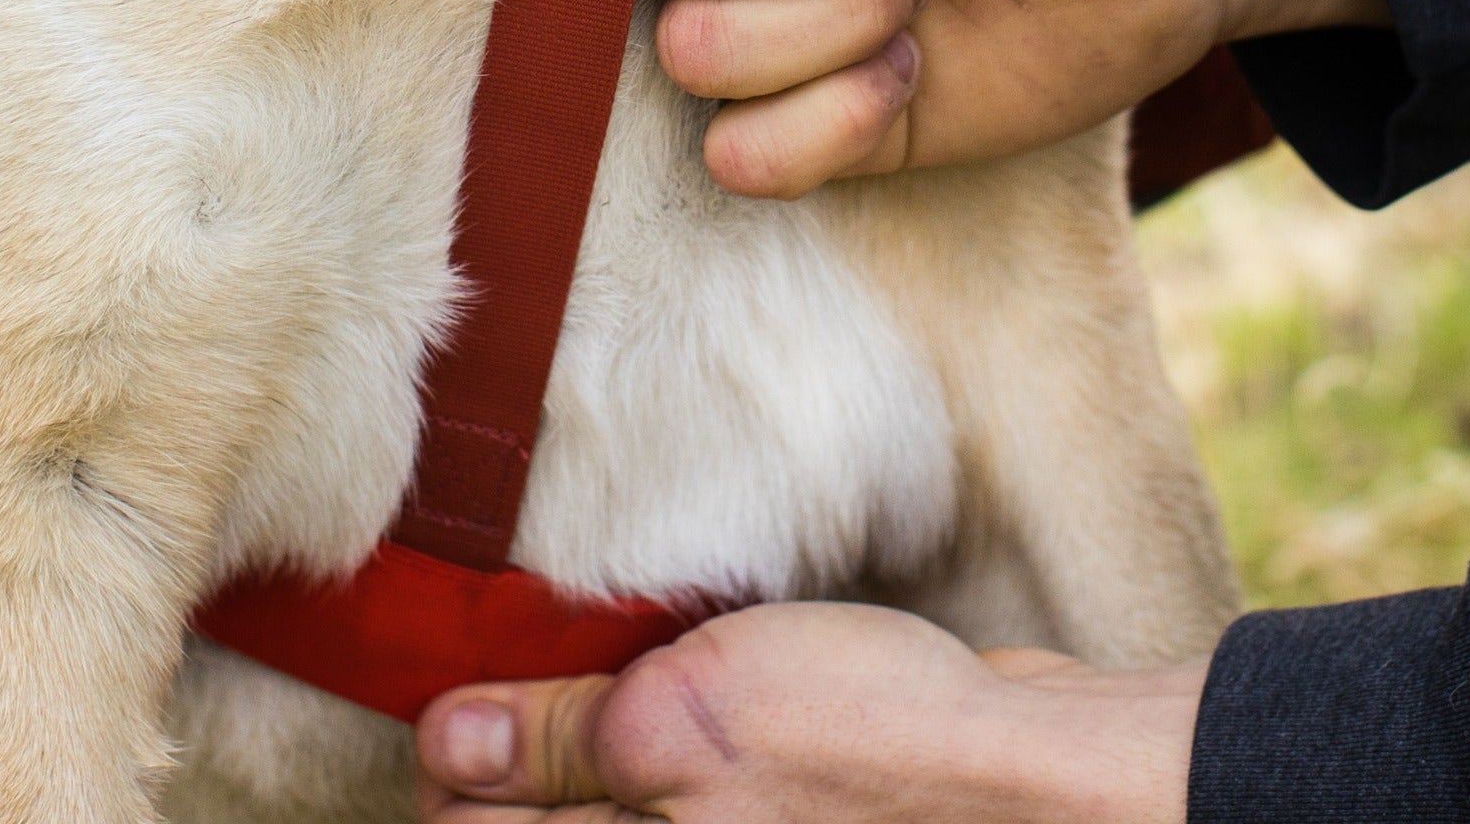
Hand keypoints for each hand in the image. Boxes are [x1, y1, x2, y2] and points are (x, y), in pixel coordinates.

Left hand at [414, 601, 1206, 822]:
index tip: (459, 687)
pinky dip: (650, 745)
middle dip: (512, 753)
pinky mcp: (770, 823)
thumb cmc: (861, 749)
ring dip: (583, 738)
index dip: (454, 761)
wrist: (1025, 776)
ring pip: (604, 809)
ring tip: (596, 666)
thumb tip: (443, 747)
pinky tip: (669, 682)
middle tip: (523, 662)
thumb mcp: (683, 720)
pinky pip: (672, 796)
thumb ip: (557, 740)